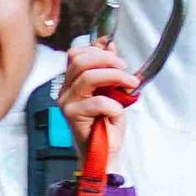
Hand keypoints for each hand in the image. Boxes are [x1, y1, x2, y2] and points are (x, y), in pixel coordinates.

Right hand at [57, 34, 139, 151]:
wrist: (104, 152)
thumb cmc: (106, 124)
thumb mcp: (112, 90)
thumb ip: (107, 67)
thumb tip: (108, 44)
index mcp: (72, 81)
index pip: (76, 54)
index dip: (97, 50)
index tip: (117, 55)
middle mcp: (66, 89)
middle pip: (80, 60)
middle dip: (107, 60)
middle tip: (125, 68)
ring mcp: (67, 102)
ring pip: (88, 77)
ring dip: (114, 77)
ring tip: (130, 84)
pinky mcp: (72, 115)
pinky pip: (97, 102)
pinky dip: (114, 104)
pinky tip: (118, 112)